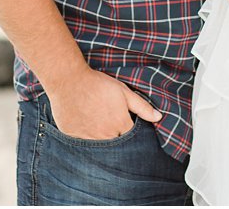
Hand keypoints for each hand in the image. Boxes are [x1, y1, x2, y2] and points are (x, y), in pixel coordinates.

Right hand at [46, 67, 160, 139]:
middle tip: (110, 124)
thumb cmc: (98, 84)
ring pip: (100, 147)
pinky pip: (84, 145)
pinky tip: (86, 127)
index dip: (130, 133)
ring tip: (98, 126)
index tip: (126, 125)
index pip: (131, 139)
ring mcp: (88, 139)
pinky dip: (87, 140)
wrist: (69, 80)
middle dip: (117, 139)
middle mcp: (105, 136)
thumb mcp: (123, 92)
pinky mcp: (74, 138)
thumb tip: (158, 117)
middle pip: (116, 146)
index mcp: (120, 125)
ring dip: (102, 141)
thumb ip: (142, 107)